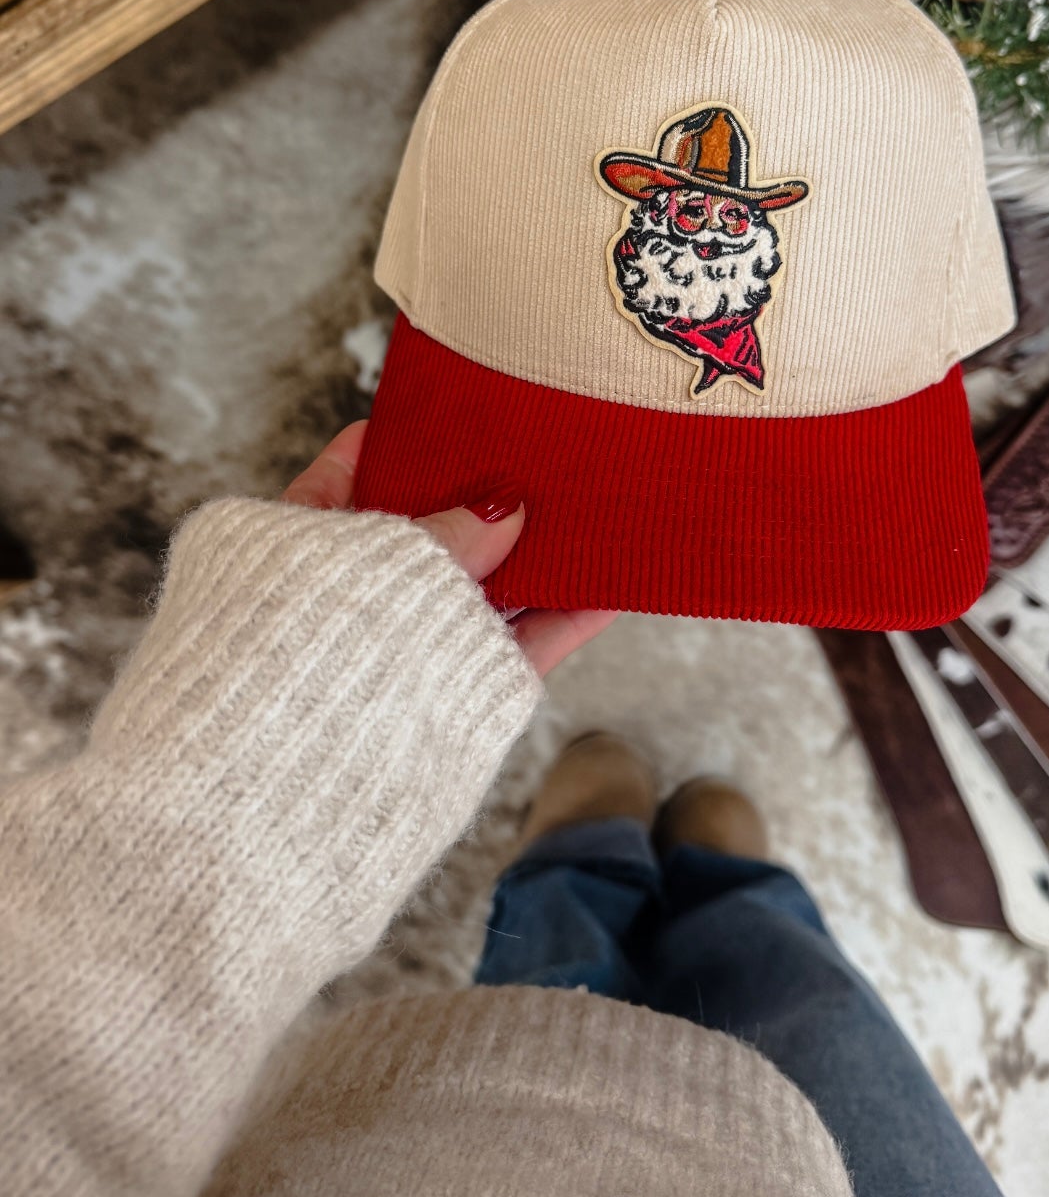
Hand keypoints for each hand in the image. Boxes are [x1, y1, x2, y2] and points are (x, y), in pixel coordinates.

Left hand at [283, 422, 613, 674]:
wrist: (291, 786)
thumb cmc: (301, 652)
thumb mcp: (377, 563)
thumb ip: (447, 534)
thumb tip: (507, 508)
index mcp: (300, 550)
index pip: (344, 476)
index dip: (394, 439)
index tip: (448, 410)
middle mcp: (356, 597)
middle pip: (431, 532)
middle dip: (485, 498)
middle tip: (538, 452)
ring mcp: (409, 645)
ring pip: (484, 589)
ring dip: (538, 555)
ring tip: (591, 511)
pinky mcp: (456, 694)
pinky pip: (518, 644)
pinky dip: (563, 617)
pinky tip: (607, 590)